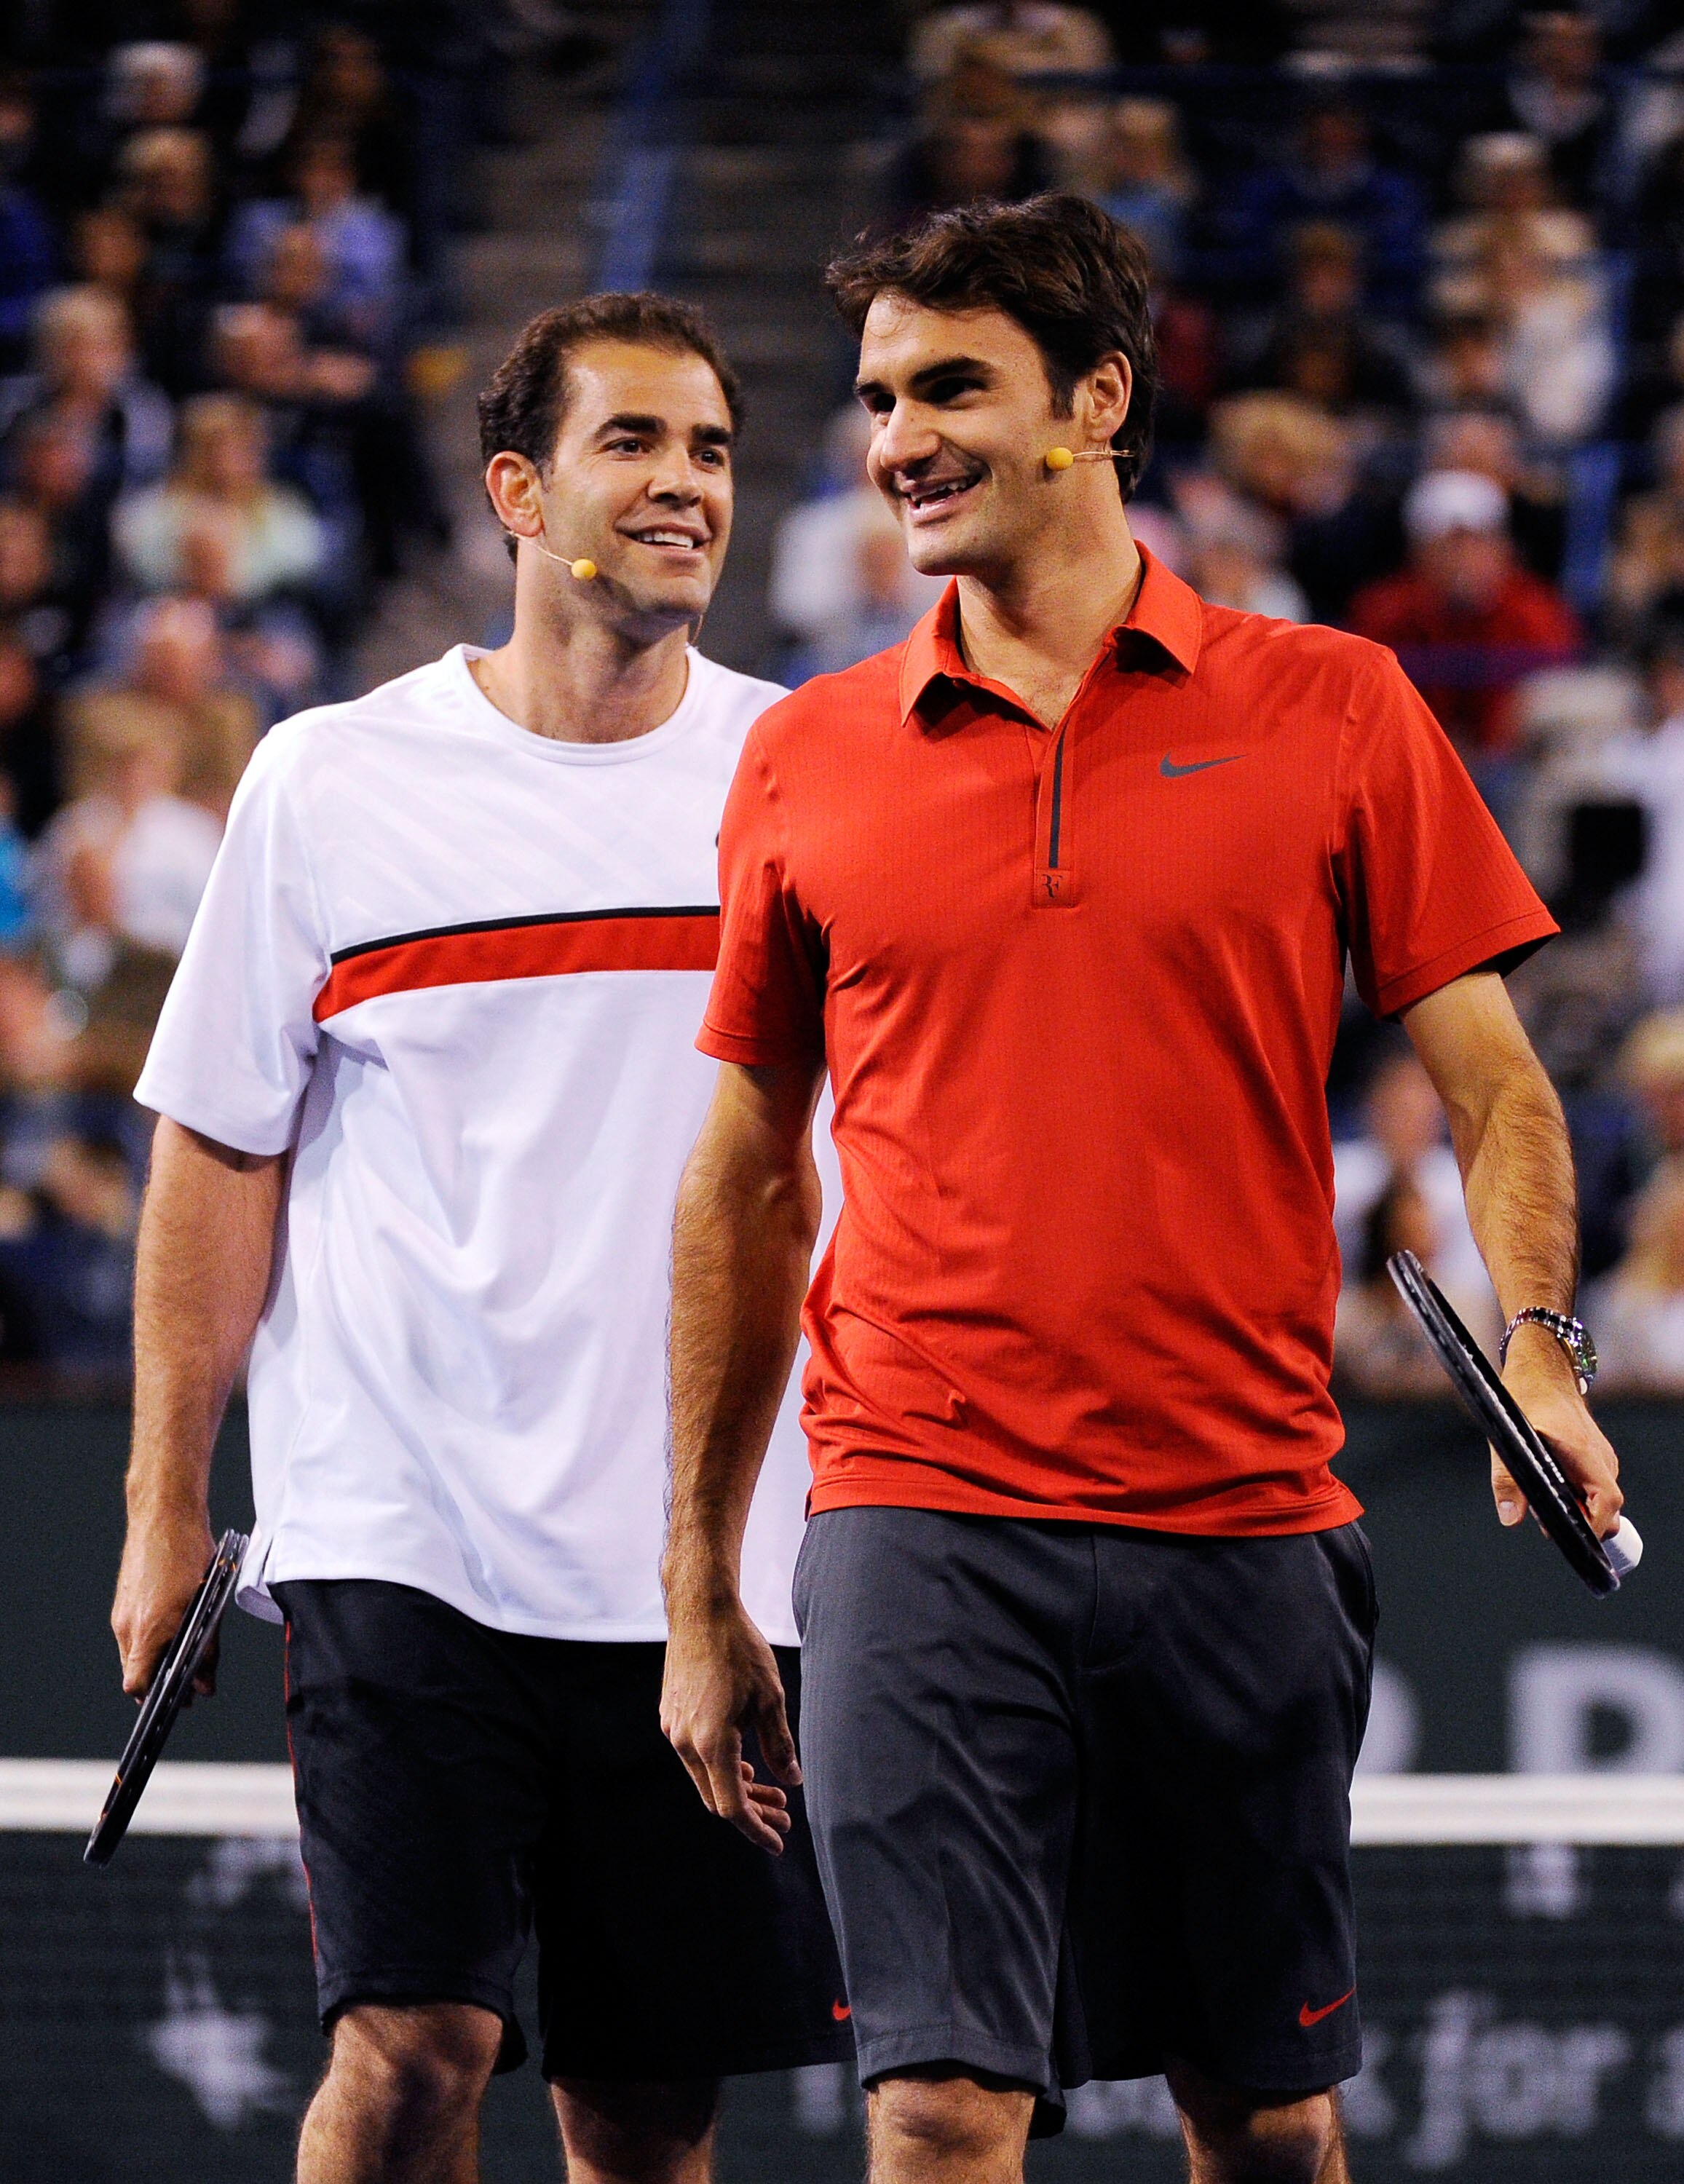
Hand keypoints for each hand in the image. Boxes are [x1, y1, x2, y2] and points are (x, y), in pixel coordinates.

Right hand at [112, 1507, 216, 1699]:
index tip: (179, 1702)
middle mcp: (126, 1625)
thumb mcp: (207, 1606)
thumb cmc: (189, 1554)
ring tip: (189, 1654)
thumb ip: (206, 1650)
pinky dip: (154, 1637)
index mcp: (145, 1631)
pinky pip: (136, 1630)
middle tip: (192, 1685)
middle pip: (136, 1672)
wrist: (164, 1514)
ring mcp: (122, 1611)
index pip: (137, 1684)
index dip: (156, 1699)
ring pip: (137, 1651)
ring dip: (159, 1658)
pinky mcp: (125, 1599)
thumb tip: (205, 1687)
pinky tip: (177, 1628)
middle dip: (162, 1682)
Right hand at [660, 1596, 798, 1854]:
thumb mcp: (770, 1697)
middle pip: (716, 1798)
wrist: (700, 1611)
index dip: (757, 1829)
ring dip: (737, 1788)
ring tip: (771, 1789)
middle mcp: (684, 1742)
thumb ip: (779, 1745)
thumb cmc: (739, 1649)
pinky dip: (720, 1767)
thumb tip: (792, 1780)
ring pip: (705, 1778)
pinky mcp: (670, 1716)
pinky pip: (695, 1757)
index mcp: (710, 1742)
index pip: (732, 1807)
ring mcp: (673, 1729)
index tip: (780, 1840)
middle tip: (784, 1814)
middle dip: (751, 1812)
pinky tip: (744, 1761)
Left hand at [1498, 1325, 1622, 1538]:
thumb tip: (1511, 1518)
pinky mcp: (1593, 1454)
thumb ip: (1507, 1478)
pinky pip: (1593, 1484)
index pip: (1607, 1501)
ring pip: (1599, 1497)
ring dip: (1578, 1508)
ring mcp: (1600, 1456)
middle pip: (1608, 1507)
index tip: (1574, 1538)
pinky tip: (1552, 1488)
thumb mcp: (1507, 1437)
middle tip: (1549, 1524)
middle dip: (1584, 1523)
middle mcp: (1600, 1457)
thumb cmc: (1524, 1396)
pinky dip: (1577, 1495)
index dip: (1595, 1526)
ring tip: (1547, 1505)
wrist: (1541, 1367)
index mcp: (1584, 1452)